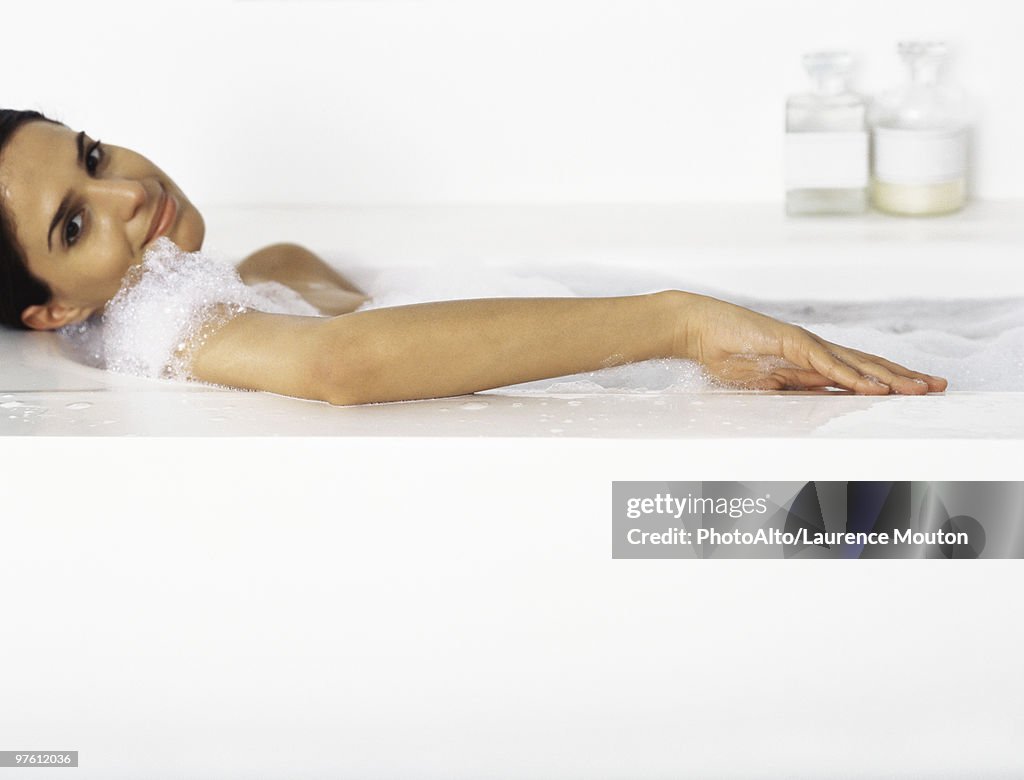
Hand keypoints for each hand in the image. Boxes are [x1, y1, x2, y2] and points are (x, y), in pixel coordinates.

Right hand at [673, 292, 947, 393]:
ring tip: (917, 389)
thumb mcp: (765, 384)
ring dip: (888, 378)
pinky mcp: (789, 343)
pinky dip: (849, 376)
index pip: (860, 371)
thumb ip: (793, 392)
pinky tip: (871, 387)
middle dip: (904, 377)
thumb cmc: (725, 352)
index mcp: (810, 361)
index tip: (918, 390)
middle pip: (869, 365)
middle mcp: (814, 350)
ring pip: (856, 363)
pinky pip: (824, 364)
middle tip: (937, 387)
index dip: (890, 380)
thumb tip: (817, 410)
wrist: (699, 328)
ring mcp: (804, 345)